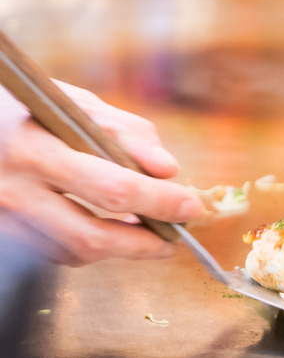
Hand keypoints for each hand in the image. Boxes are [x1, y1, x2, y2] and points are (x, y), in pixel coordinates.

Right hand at [0, 82, 203, 265]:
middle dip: (145, 243)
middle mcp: (13, 189)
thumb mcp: (75, 104)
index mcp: (34, 148)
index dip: (159, 202)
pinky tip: (109, 230)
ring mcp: (3, 218)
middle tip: (175, 237)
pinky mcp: (2, 234)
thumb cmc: (26, 108)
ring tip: (147, 232)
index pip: (112, 188)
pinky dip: (90, 248)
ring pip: (74, 252)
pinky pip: (54, 253)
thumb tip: (168, 170)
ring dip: (120, 249)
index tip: (190, 206)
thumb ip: (125, 133)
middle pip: (93, 236)